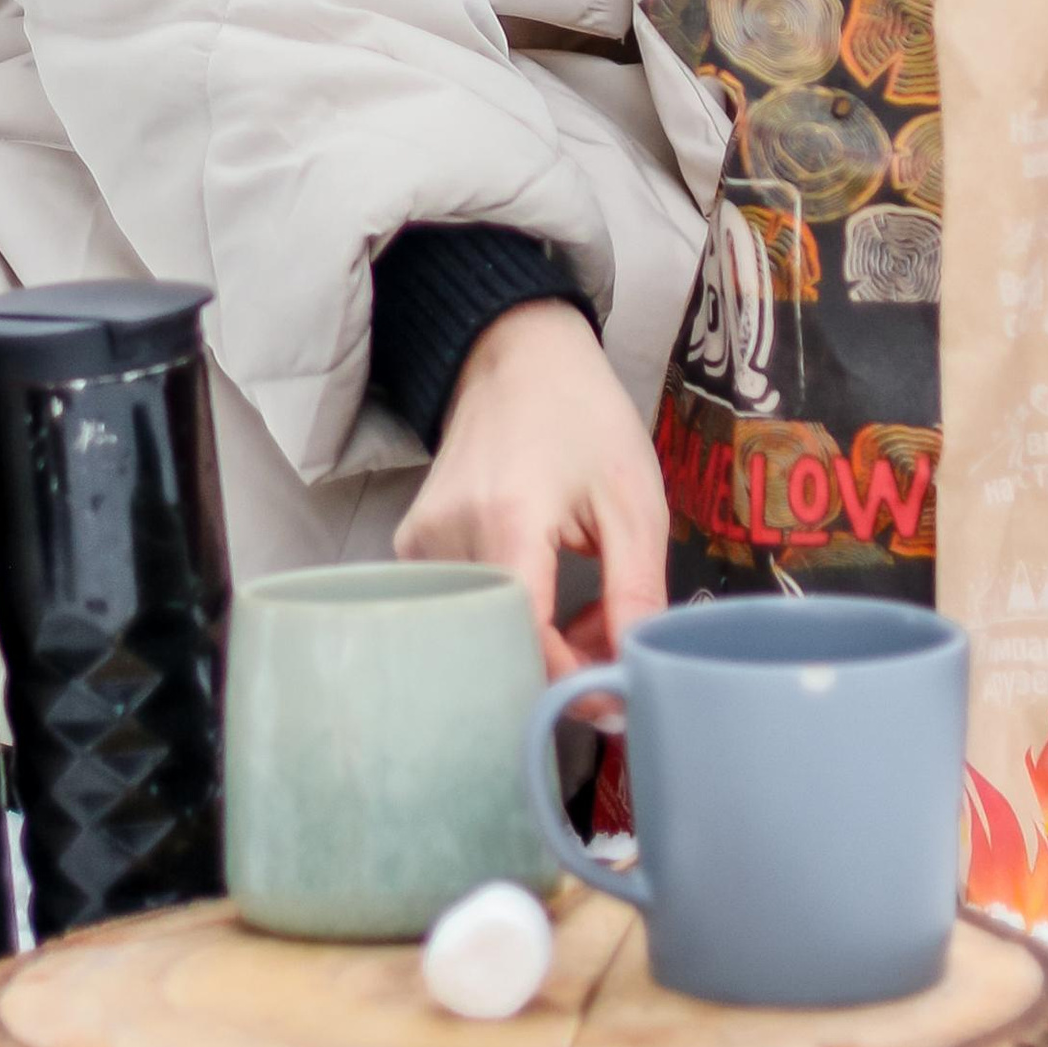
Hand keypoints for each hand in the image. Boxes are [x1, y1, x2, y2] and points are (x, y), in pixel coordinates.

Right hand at [394, 297, 668, 679]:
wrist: (517, 356)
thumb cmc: (584, 418)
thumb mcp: (632, 500)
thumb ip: (635, 595)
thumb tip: (632, 683)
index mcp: (506, 522)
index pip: (528, 645)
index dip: (578, 681)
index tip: (623, 690)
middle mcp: (447, 539)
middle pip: (505, 646)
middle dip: (567, 663)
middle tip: (612, 635)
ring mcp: (419, 544)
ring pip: (487, 635)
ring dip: (545, 642)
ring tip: (587, 603)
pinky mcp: (411, 548)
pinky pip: (468, 611)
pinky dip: (515, 617)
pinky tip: (548, 587)